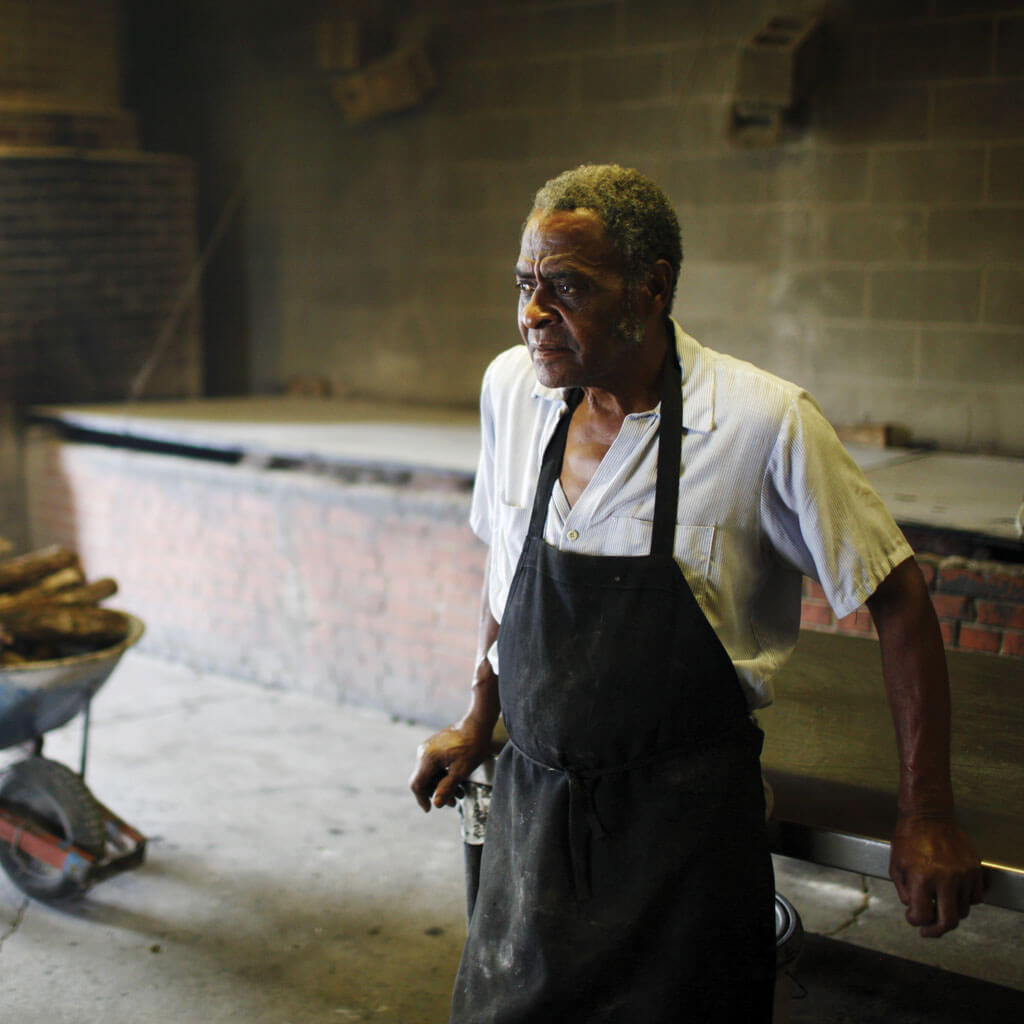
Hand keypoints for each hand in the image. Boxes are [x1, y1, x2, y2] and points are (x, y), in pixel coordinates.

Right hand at [409, 717, 494, 811]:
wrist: (478, 724)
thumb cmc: (472, 746)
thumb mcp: (462, 770)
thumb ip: (447, 787)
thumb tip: (436, 804)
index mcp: (428, 758)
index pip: (417, 784)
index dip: (422, 799)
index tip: (430, 809)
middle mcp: (424, 751)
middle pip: (424, 779)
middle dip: (437, 793)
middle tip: (453, 803)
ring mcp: (428, 747)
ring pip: (430, 772)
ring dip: (442, 784)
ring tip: (459, 794)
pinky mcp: (434, 745)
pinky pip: (434, 764)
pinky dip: (443, 774)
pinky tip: (457, 781)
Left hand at [889, 814, 983, 936]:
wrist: (928, 815)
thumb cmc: (908, 838)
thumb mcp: (895, 864)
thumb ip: (904, 892)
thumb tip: (915, 909)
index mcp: (922, 877)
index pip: (922, 915)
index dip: (914, 921)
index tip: (912, 918)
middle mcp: (945, 878)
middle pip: (949, 921)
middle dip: (936, 930)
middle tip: (928, 931)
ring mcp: (963, 874)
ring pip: (963, 910)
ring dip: (949, 911)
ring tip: (938, 903)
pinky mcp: (975, 869)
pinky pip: (976, 897)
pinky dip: (965, 900)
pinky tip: (953, 894)